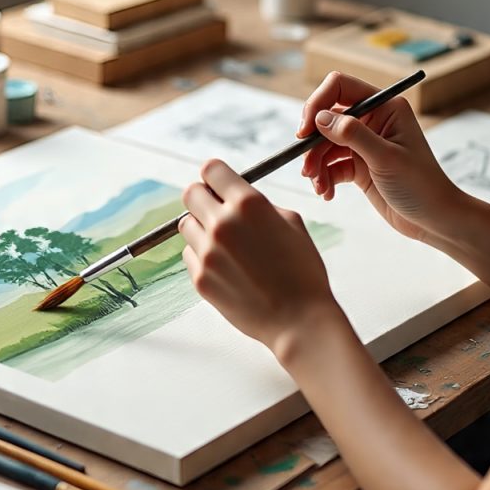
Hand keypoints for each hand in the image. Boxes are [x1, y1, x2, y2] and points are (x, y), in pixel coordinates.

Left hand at [179, 158, 343, 358]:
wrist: (299, 320)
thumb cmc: (302, 271)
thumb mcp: (292, 223)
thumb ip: (260, 204)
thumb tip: (236, 196)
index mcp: (248, 204)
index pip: (211, 170)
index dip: (215, 176)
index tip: (218, 184)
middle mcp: (222, 224)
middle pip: (190, 194)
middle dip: (202, 198)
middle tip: (216, 210)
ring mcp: (207, 252)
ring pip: (186, 225)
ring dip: (201, 228)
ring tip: (226, 244)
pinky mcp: (199, 278)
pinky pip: (190, 255)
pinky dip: (202, 256)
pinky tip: (226, 267)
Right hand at [298, 71, 461, 243]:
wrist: (434, 218)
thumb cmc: (421, 185)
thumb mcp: (385, 158)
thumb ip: (352, 134)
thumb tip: (320, 118)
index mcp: (385, 107)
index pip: (340, 88)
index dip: (318, 104)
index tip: (305, 131)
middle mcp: (373, 120)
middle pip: (326, 119)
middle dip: (313, 144)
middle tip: (307, 168)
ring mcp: (364, 143)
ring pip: (325, 145)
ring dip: (316, 165)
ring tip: (320, 187)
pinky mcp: (359, 165)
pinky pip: (331, 165)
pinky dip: (324, 178)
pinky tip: (327, 193)